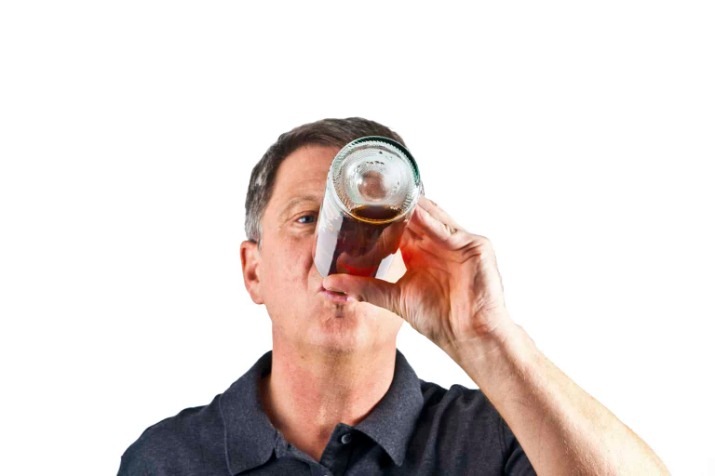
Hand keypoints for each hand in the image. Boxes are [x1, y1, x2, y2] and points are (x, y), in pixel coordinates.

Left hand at [321, 196, 511, 356]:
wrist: (467, 335)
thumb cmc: (437, 319)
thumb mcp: (393, 298)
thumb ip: (362, 288)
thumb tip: (326, 284)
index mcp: (419, 252)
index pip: (398, 226)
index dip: (379, 217)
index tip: (356, 207)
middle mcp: (438, 242)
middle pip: (414, 215)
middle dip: (394, 205)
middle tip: (370, 191)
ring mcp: (458, 242)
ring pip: (432, 215)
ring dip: (411, 206)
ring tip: (389, 195)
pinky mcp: (476, 246)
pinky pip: (450, 229)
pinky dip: (432, 220)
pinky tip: (415, 211)